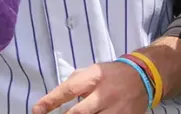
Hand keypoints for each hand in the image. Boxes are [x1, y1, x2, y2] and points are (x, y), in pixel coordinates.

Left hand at [33, 60, 151, 113]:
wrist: (143, 76)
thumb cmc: (111, 74)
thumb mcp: (92, 70)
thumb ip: (75, 83)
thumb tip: (53, 100)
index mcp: (94, 77)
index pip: (68, 90)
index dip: (50, 101)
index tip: (37, 111)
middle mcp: (104, 94)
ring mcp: (116, 110)